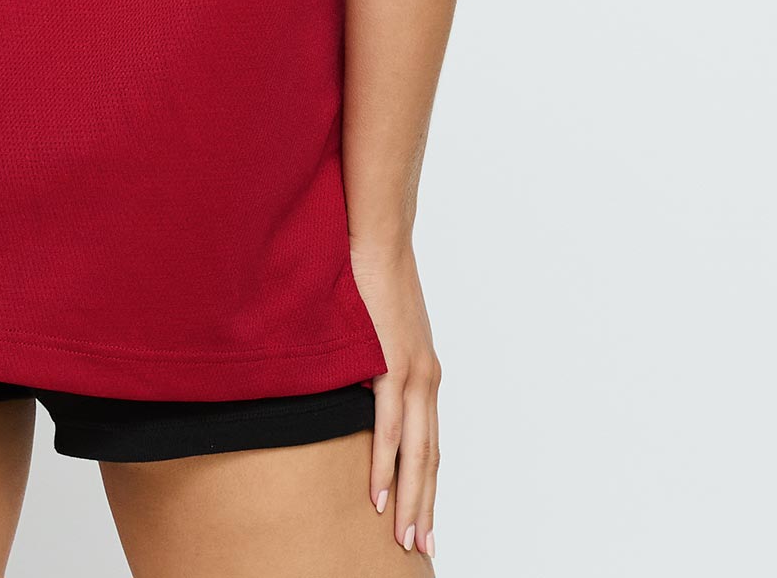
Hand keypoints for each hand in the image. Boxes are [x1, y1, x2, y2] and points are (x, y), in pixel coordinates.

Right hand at [350, 236, 440, 557]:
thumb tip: (352, 383)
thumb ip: (371, 359)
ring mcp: (413, 372)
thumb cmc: (370, 274)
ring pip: (416, 452)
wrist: (377, 235)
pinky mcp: (392, 362)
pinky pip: (389, 425)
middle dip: (424, 506)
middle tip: (419, 547)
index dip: (425, 483)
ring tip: (402, 536)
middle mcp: (426, 378)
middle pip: (430, 457)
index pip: (429, 441)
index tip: (421, 519)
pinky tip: (377, 493)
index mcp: (423, 372)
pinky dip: (384, 463)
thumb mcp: (375, 328)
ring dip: (408, 498)